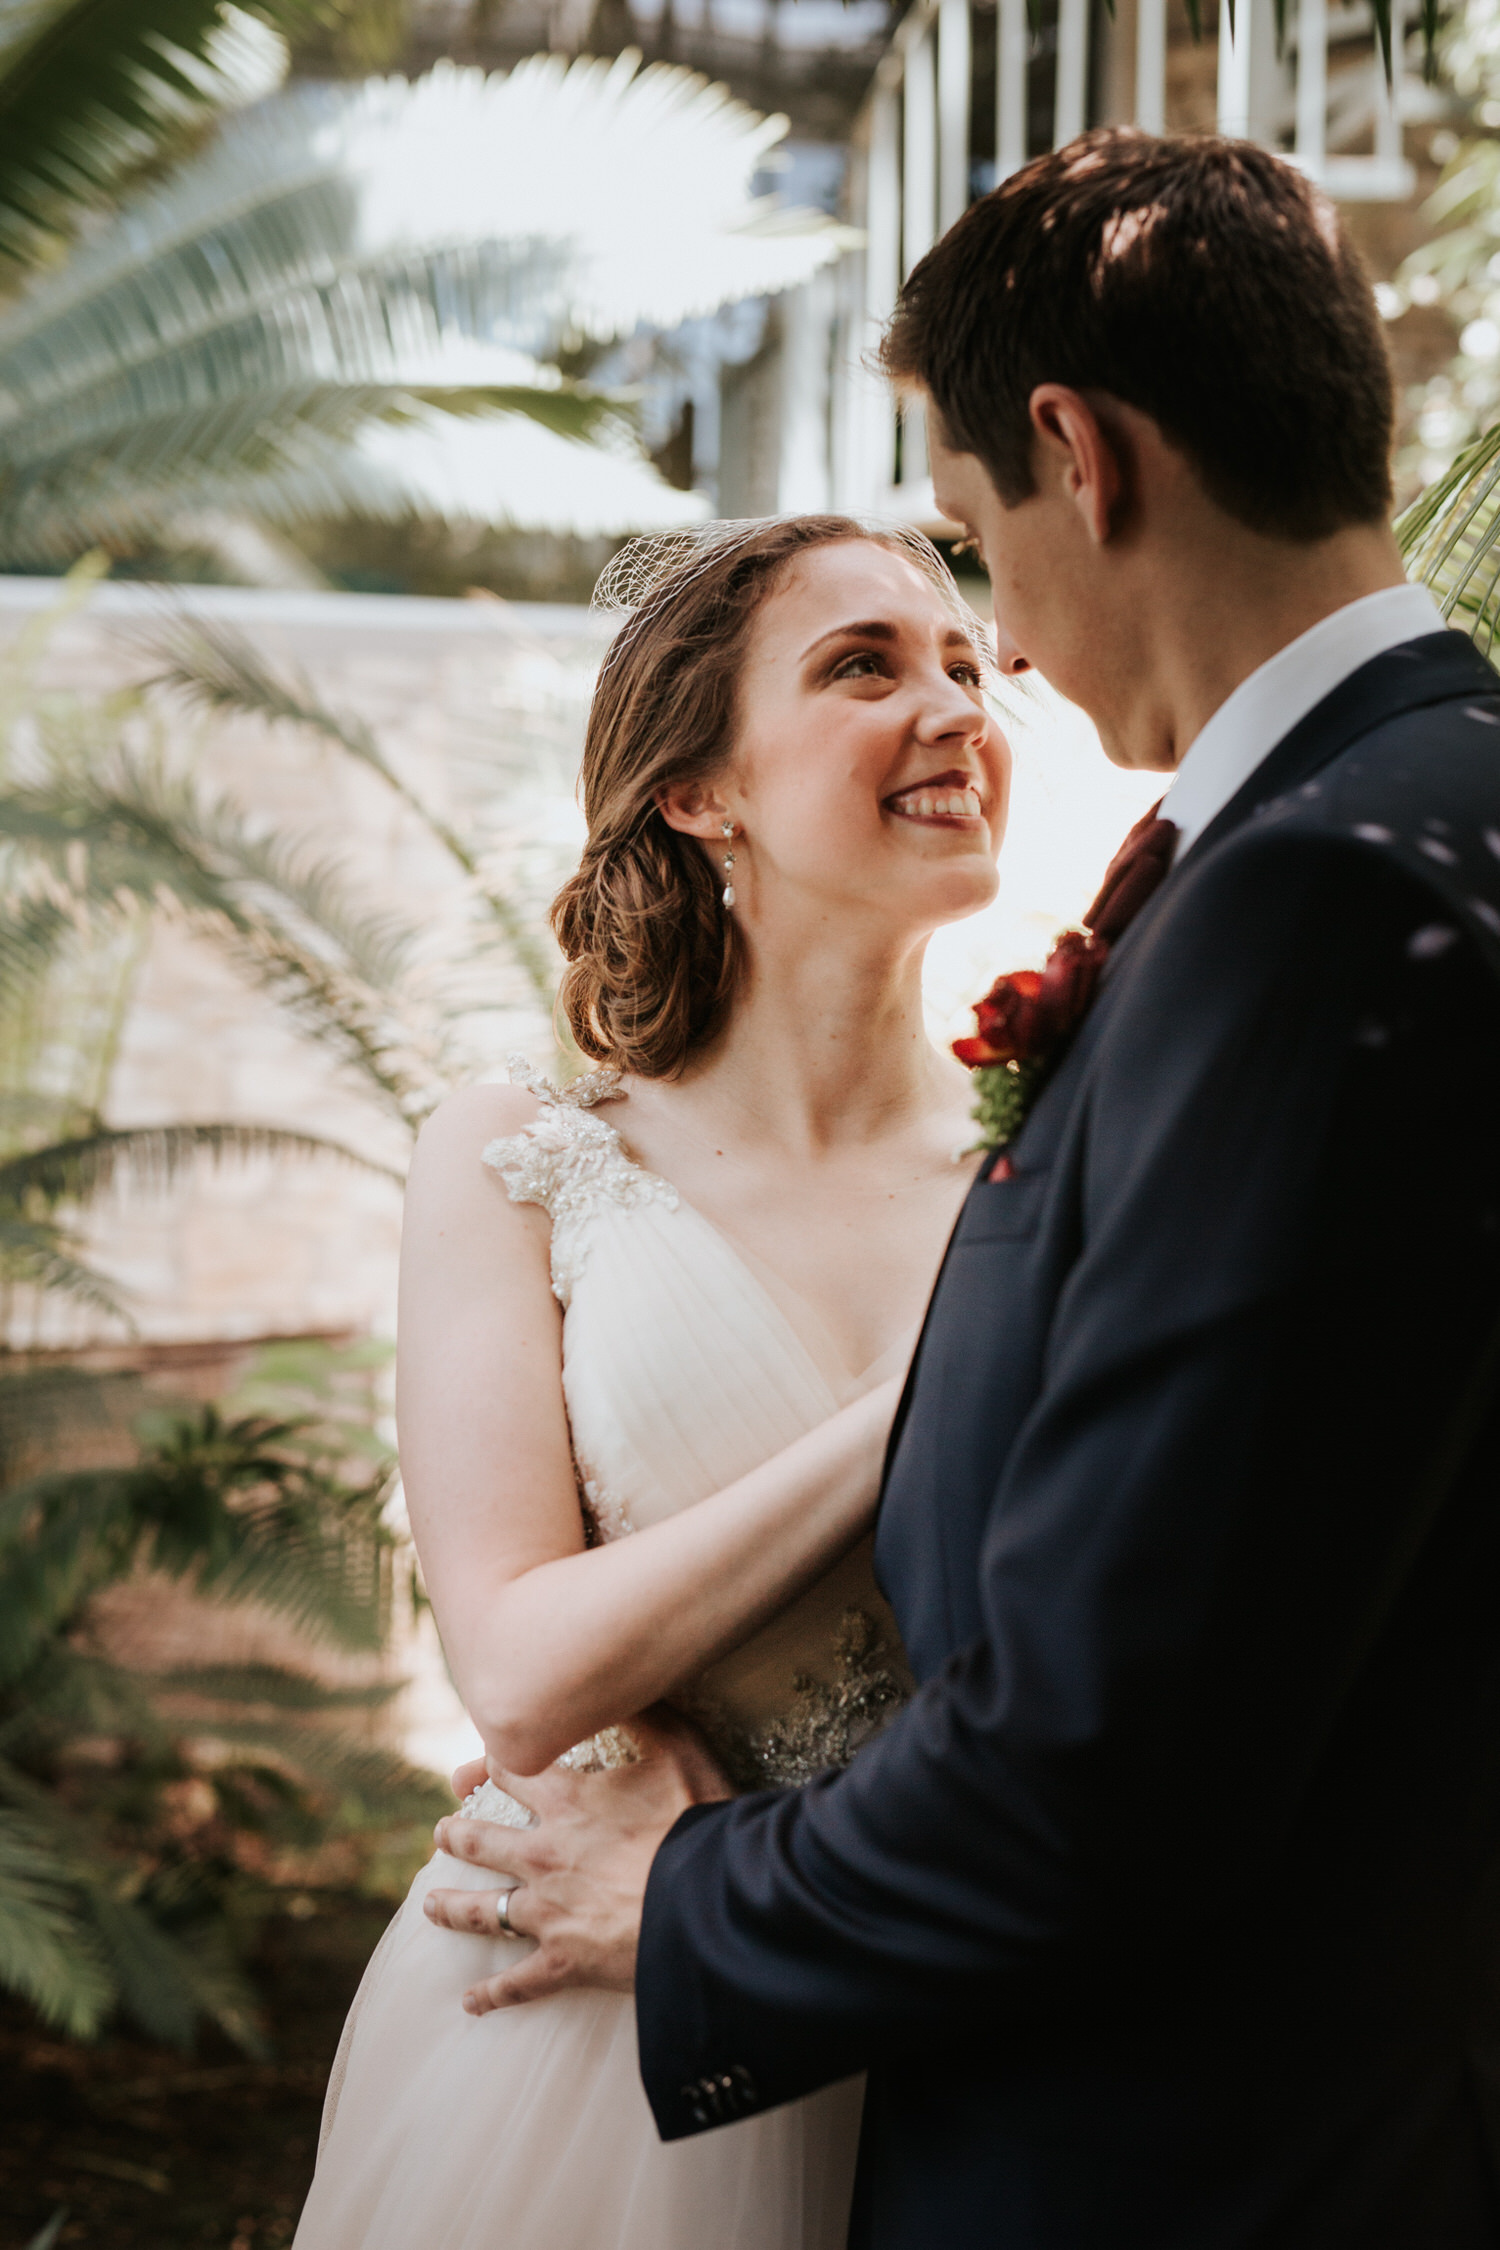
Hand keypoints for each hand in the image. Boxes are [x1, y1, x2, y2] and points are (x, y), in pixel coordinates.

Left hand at [425, 1708, 730, 2013]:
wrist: (707, 1904)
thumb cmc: (698, 1824)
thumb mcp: (680, 1752)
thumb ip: (647, 1718)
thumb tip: (627, 1687)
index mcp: (568, 1803)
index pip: (513, 1772)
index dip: (488, 1765)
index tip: (471, 1769)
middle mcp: (544, 1854)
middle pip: (481, 1841)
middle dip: (457, 1835)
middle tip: (441, 1833)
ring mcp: (548, 1912)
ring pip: (483, 1909)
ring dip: (452, 1907)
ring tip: (430, 1906)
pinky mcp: (562, 1962)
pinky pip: (517, 1982)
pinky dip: (492, 1994)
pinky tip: (471, 2001)